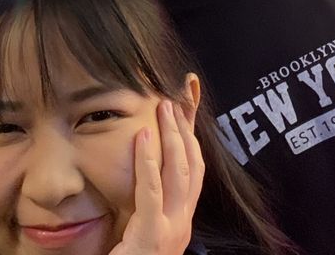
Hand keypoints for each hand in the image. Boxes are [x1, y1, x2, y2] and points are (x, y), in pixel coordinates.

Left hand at [109, 100, 203, 254]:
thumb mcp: (140, 226)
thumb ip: (146, 200)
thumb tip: (143, 167)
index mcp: (182, 219)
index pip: (195, 168)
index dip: (194, 134)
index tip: (190, 102)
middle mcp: (184, 223)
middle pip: (193, 165)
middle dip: (187, 127)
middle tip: (178, 95)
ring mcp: (172, 231)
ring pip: (180, 173)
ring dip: (173, 135)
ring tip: (164, 106)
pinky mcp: (151, 238)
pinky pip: (152, 192)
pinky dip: (149, 160)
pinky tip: (144, 135)